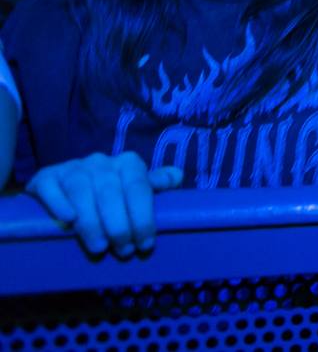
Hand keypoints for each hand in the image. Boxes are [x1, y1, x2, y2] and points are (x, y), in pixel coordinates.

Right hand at [26, 152, 182, 256]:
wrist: (62, 187)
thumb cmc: (108, 194)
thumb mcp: (133, 189)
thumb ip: (154, 184)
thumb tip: (177, 176)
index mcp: (128, 163)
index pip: (139, 188)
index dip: (143, 217)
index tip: (145, 244)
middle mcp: (100, 161)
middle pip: (112, 193)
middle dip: (119, 226)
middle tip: (123, 251)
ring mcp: (72, 168)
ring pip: (82, 191)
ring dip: (92, 222)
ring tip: (99, 248)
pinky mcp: (46, 177)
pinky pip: (51, 187)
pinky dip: (59, 203)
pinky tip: (67, 221)